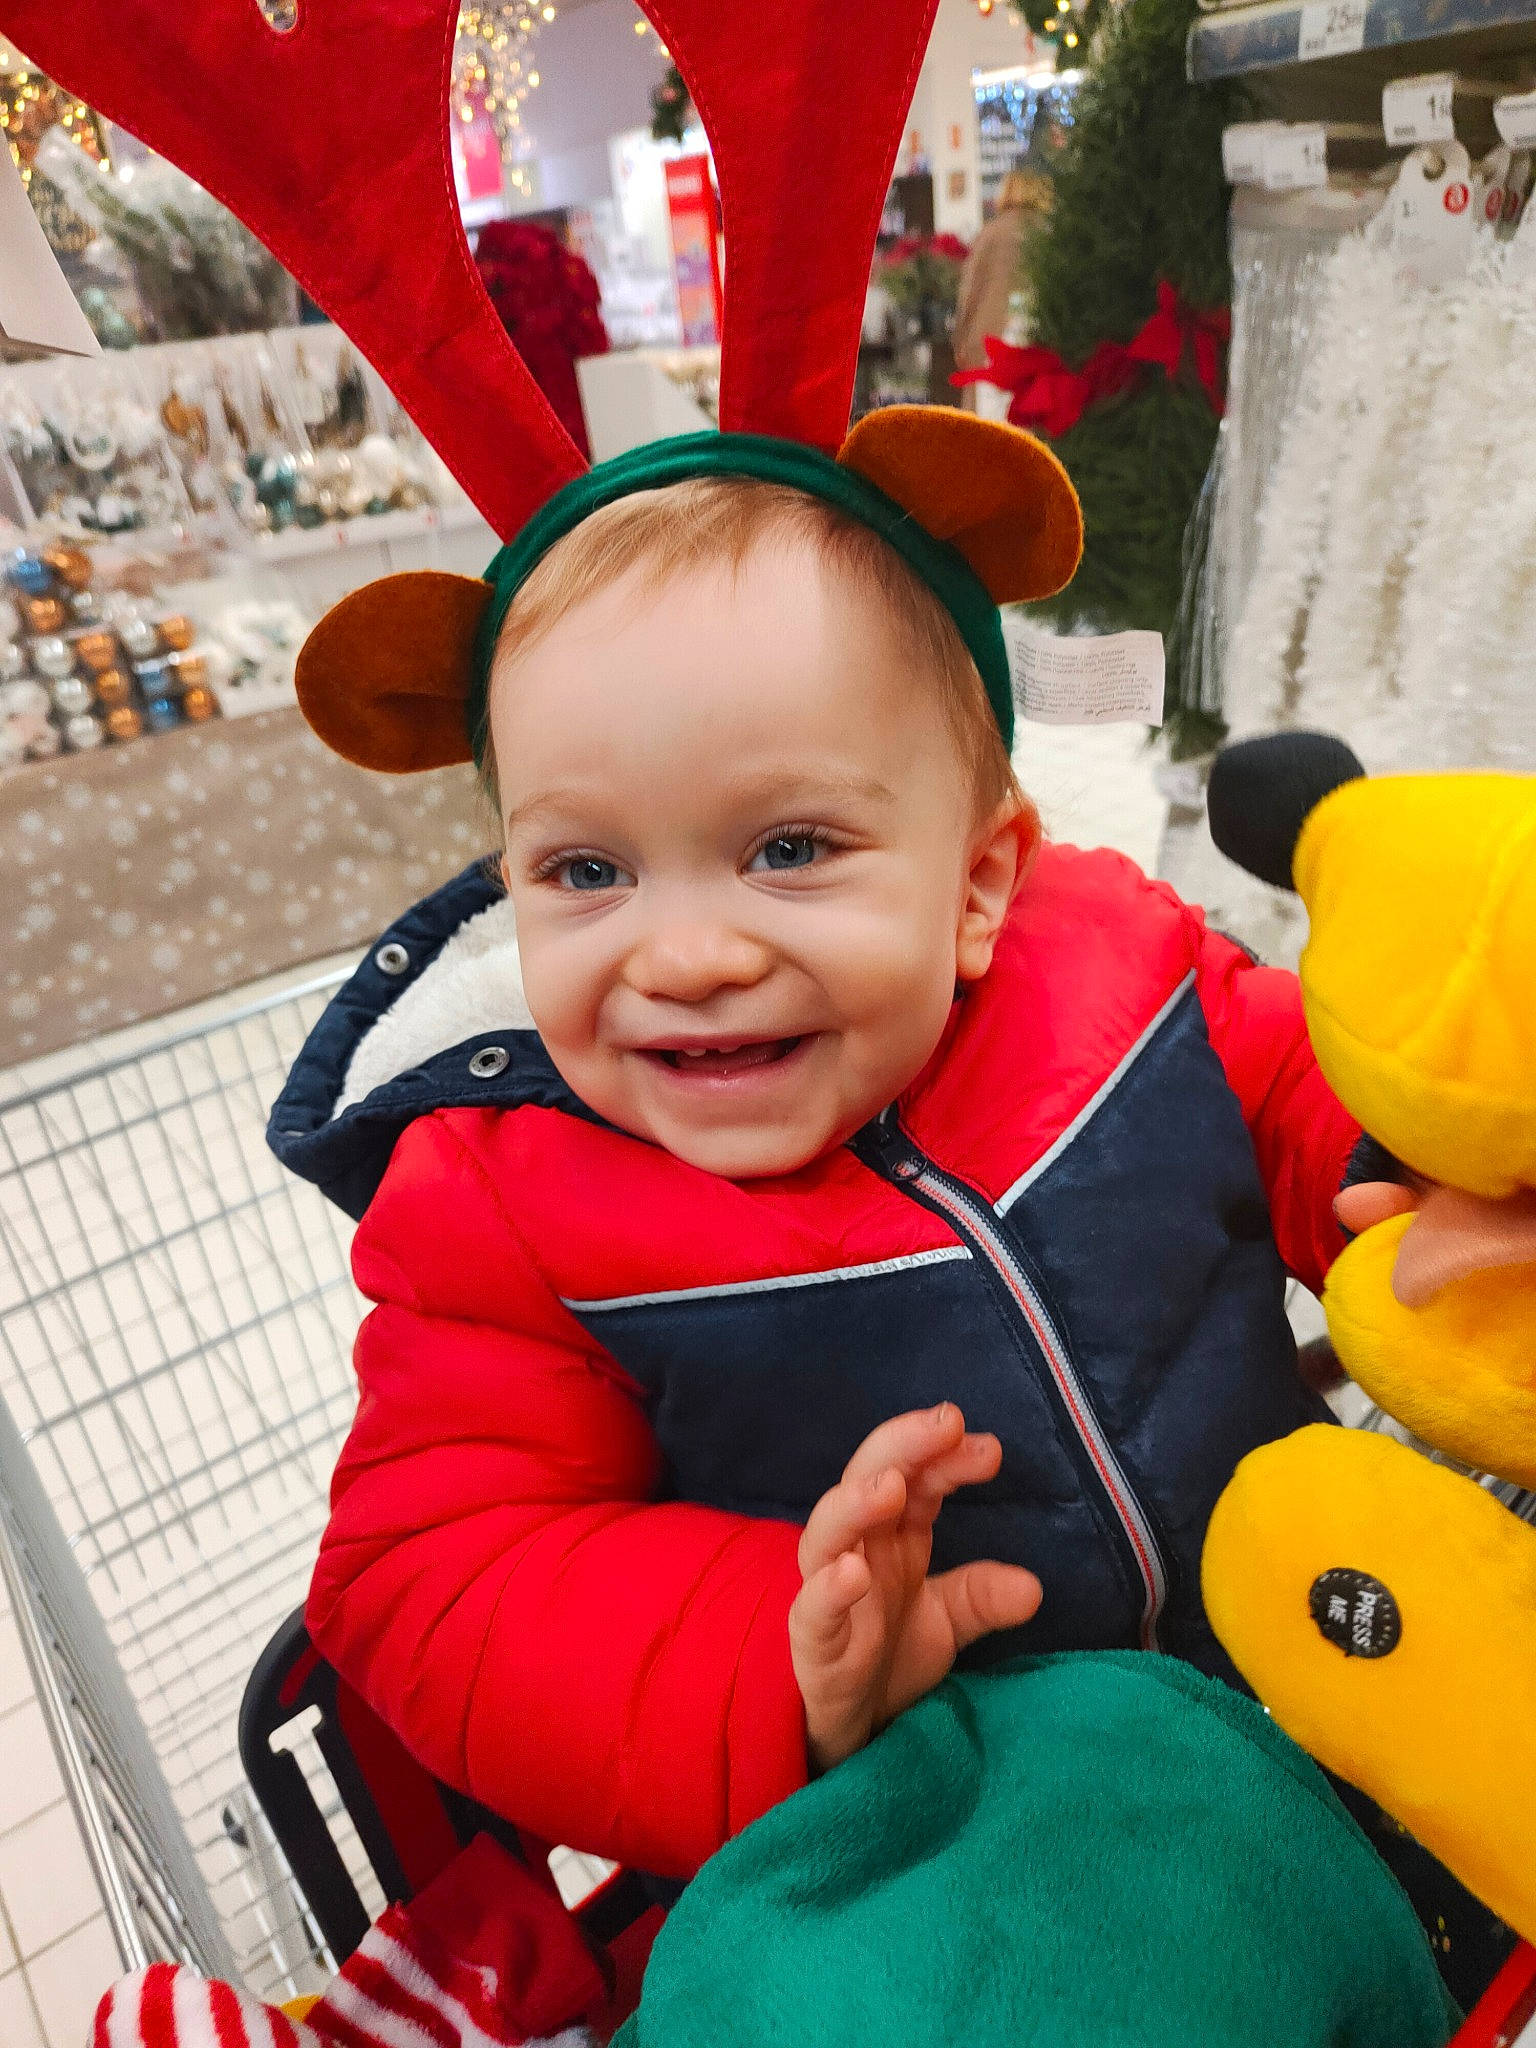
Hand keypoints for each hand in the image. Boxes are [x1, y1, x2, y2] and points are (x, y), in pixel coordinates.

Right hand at [788, 1403, 1041, 1773]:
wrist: (850, 1728)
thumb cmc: (888, 1655)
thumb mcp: (948, 1621)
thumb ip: (982, 1596)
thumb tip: (1034, 1588)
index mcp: (893, 1536)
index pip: (918, 1480)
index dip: (947, 1457)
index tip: (989, 1449)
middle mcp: (858, 1549)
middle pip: (868, 1479)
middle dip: (903, 1446)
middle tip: (945, 1423)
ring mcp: (827, 1592)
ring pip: (827, 1532)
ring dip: (855, 1503)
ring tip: (890, 1486)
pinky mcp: (813, 1642)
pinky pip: (811, 1609)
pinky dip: (828, 1587)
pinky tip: (851, 1572)